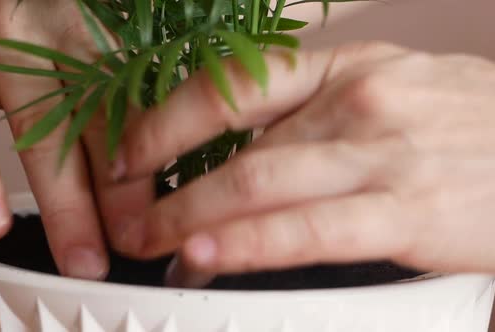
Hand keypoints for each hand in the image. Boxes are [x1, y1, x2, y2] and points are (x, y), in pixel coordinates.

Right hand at [0, 0, 150, 279]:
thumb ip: (127, 111)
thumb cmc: (71, 28)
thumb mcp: (107, 56)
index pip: (108, 119)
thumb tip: (151, 196)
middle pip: (46, 123)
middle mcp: (24, 36)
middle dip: (68, 202)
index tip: (134, 235)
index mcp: (85, 38)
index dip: (123, 181)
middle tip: (84, 260)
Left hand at [105, 42, 494, 285]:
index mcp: (343, 68)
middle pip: (235, 146)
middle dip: (167, 187)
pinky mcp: (406, 210)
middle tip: (129, 217)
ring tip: (151, 244)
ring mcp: (380, 155)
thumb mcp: (385, 92)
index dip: (166, 121)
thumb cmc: (461, 123)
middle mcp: (354, 102)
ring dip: (191, 218)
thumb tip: (240, 156)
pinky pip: (310, 230)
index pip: (231, 85)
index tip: (128, 153)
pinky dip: (250, 244)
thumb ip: (313, 119)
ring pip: (260, 184)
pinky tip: (208, 257)